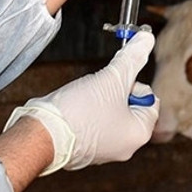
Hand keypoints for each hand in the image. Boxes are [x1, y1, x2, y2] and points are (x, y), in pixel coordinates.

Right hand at [4, 32, 158, 173]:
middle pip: (132, 107)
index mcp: (139, 134)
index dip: (134, 85)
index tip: (116, 82)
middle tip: (100, 90)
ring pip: (112, 114)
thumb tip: (147, 40)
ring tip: (85, 101)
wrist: (41, 135)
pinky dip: (87, 115)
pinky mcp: (86, 150)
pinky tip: (75, 112)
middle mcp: (126, 147)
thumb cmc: (79, 112)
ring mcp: (105, 151)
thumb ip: (132, 58)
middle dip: (116, 93)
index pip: (151, 100)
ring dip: (101, 102)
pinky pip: (94, 125)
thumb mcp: (112, 78)